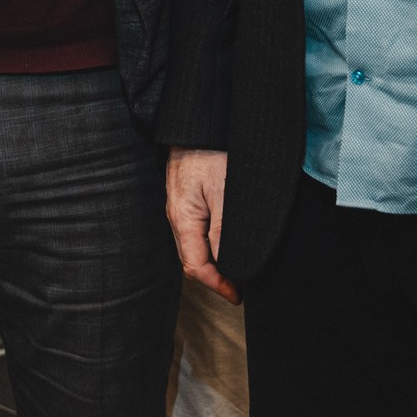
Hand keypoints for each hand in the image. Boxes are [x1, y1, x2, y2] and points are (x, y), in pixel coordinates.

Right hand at [165, 148, 240, 304]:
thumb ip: (222, 229)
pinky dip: (210, 243)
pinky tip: (225, 241)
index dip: (216, 285)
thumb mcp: (223, 192)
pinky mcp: (187, 196)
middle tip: (240, 285)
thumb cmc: (210, 151)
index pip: (194, 266)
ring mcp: (180, 206)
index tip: (237, 295)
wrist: (196, 121)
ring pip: (194, 244)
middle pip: (192, 258)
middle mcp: (176, 216)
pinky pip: (195, 228)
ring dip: (213, 260)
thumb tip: (224, 263)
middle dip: (215, 277)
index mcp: (182, 219)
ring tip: (236, 268)